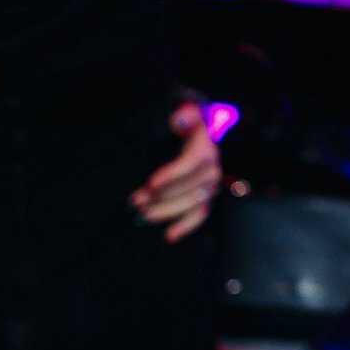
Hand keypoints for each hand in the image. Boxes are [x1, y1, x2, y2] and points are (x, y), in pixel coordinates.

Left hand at [128, 101, 222, 243]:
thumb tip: (178, 120)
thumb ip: (183, 115)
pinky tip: (168, 236)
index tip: (151, 183)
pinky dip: (185, 226)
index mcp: (206, 148)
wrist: (201, 131)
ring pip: (192, 203)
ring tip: (142, 215)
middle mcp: (212, 169)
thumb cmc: (186, 124)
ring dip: (167, 210)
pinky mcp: (206, 198)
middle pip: (189, 187)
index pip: (191, 163)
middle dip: (162, 196)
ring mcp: (211, 186)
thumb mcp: (186, 113)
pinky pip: (200, 215)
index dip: (172, 174)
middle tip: (136, 201)